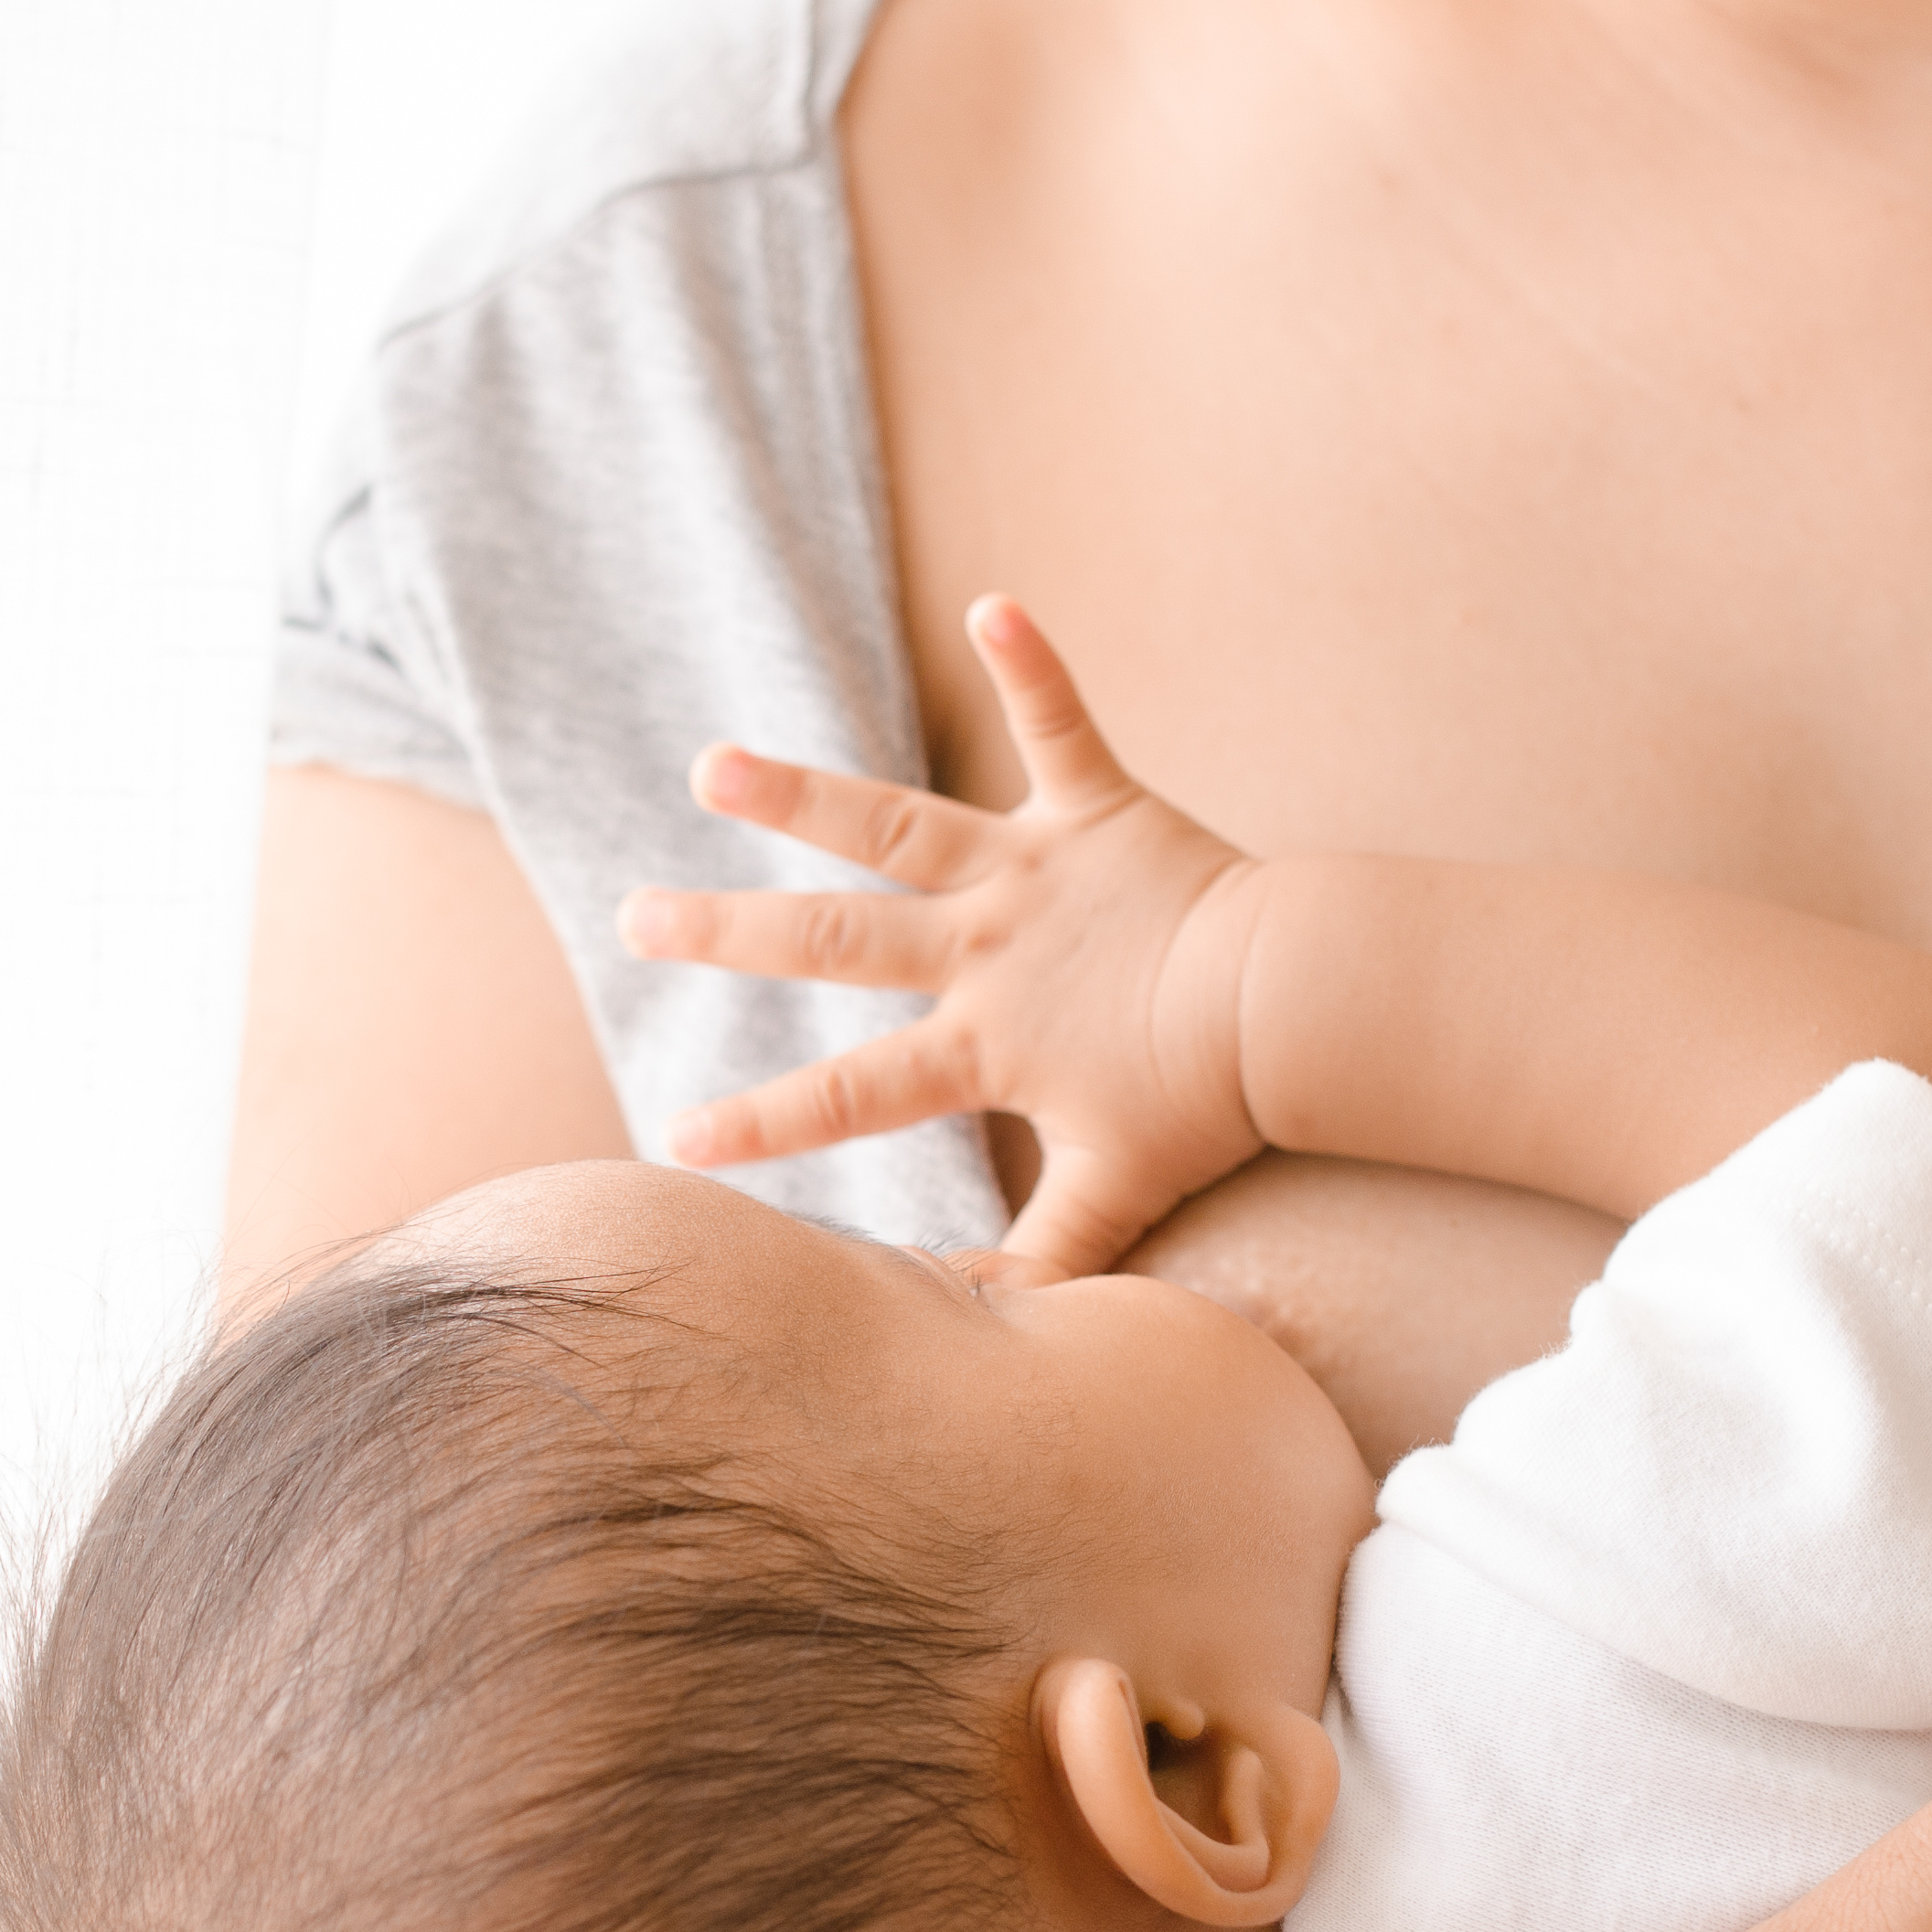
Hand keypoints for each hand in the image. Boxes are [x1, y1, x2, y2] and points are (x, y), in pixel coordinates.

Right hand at [618, 596, 1268, 1276]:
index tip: (676, 1143)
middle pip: (834, 940)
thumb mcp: (1112, 1198)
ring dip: (803, 791)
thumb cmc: (1207, 1105)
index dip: (761, 1124)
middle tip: (633, 917)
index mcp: (982, 1042)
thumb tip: (963, 1330)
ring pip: (897, 824)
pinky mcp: (1098, 807)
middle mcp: (986, 947)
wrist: (1298, 1010)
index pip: (850, 1091)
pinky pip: (1058, 725)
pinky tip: (993, 601)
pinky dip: (1030, 663)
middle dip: (725, 934)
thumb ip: (1036, 1268)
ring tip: (714, 764)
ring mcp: (1033, 871)